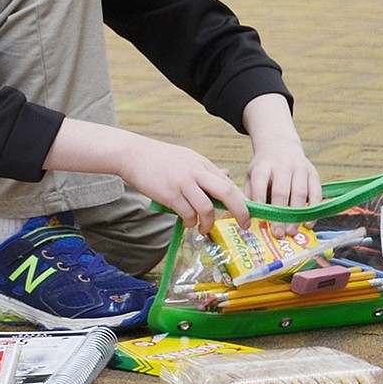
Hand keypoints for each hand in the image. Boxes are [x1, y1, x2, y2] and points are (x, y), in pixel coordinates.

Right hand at [117, 136, 249, 234]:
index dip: (242, 201)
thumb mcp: (188, 159)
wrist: (134, 154)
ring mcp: (183, 183)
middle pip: (227, 193)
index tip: (248, 214)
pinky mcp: (169, 194)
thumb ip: (207, 170)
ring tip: (204, 228)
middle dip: (240, 211)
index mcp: (203, 164)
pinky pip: (187, 213)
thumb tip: (227, 176)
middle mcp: (196, 172)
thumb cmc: (160, 159)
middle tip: (244, 224)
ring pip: (207, 208)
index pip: (229, 184)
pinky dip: (190, 222)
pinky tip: (187, 222)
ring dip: (208, 223)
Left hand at [241, 94, 321, 236]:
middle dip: (280, 214)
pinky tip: (308, 223)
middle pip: (281, 191)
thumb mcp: (251, 175)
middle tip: (278, 233)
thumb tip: (246, 220)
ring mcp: (299, 169)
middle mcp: (282, 166)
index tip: (260, 219)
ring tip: (291, 231)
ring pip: (300, 193)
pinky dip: (313, 209)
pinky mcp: (313, 173)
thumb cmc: (264, 169)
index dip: (260, 200)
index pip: (260, 182)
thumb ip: (250, 196)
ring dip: (296, 214)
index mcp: (262, 167)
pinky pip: (316, 193)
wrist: (281, 146)